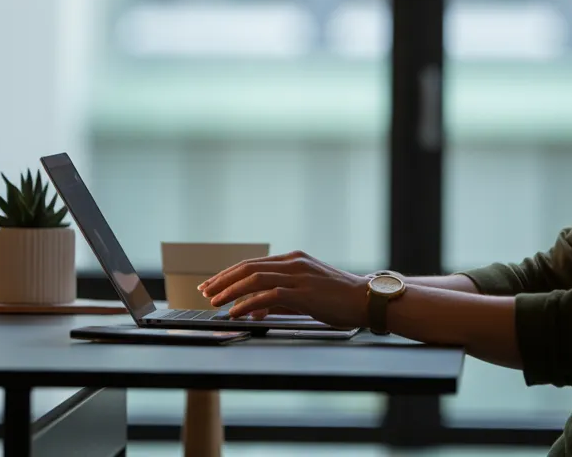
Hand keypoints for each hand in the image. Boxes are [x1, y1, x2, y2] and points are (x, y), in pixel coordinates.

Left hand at [197, 250, 368, 328]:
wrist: (366, 299)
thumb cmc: (338, 299)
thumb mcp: (305, 294)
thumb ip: (279, 299)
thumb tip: (253, 309)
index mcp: (293, 259)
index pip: (253, 264)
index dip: (229, 274)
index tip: (212, 284)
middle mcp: (293, 263)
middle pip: (248, 267)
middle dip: (223, 280)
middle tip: (205, 291)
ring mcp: (299, 276)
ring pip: (255, 278)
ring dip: (231, 291)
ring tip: (215, 301)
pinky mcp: (304, 292)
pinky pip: (269, 295)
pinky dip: (248, 303)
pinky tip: (236, 311)